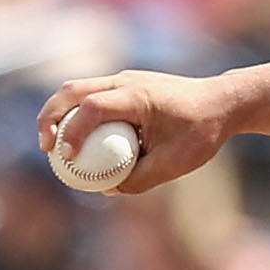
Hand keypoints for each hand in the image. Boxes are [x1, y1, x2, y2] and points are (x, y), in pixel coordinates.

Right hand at [37, 68, 237, 193]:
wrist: (222, 102)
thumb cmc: (203, 131)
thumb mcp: (176, 163)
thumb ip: (141, 179)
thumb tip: (107, 189)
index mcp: (137, 95)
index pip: (92, 107)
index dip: (73, 131)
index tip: (67, 158)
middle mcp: (125, 81)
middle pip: (72, 90)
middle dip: (50, 117)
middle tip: (47, 149)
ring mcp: (123, 79)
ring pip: (76, 89)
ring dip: (58, 113)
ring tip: (54, 146)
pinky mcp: (124, 86)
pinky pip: (90, 96)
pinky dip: (75, 114)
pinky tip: (76, 141)